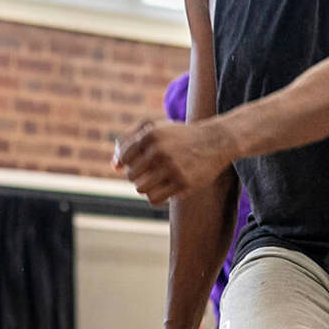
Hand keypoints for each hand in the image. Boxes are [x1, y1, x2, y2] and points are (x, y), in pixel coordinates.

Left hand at [114, 118, 232, 206]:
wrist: (215, 142)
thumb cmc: (179, 137)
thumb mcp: (154, 129)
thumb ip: (129, 143)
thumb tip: (114, 166)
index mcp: (150, 134)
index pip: (124, 158)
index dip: (131, 162)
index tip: (144, 159)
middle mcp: (160, 150)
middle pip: (131, 175)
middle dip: (139, 175)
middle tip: (153, 170)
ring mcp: (173, 168)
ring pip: (140, 189)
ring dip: (146, 187)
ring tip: (158, 180)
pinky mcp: (184, 183)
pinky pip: (155, 199)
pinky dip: (156, 196)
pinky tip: (165, 188)